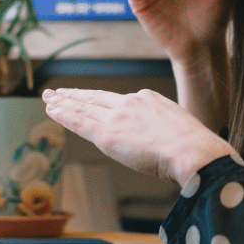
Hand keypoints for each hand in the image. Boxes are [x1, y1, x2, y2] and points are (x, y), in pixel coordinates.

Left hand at [42, 87, 237, 186]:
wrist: (194, 151)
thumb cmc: (195, 149)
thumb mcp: (179, 127)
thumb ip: (162, 130)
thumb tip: (159, 141)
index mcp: (147, 99)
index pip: (114, 99)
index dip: (96, 98)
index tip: (85, 96)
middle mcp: (129, 103)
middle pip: (95, 98)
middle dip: (74, 95)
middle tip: (57, 92)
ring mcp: (117, 117)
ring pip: (84, 107)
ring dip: (63, 103)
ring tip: (48, 98)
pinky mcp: (108, 134)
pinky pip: (80, 122)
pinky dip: (64, 115)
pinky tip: (53, 110)